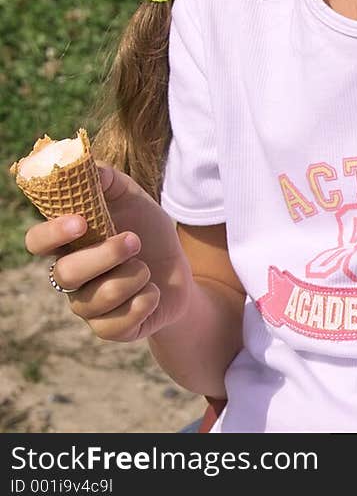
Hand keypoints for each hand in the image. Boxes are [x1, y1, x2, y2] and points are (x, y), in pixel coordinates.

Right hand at [24, 163, 194, 342]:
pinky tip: (153, 292)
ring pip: (93, 300)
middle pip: (65, 273)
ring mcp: (88, 306)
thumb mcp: (133, 197)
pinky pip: (115, 325)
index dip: (51, 233)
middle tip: (133, 240)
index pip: (37, 241)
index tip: (80, 222)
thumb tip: (87, 166)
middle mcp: (71, 276)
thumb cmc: (147, 231)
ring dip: (130, 278)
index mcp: (70, 242)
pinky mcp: (110, 329)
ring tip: (147, 268)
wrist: (179, 271)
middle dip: (103, 256)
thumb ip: (108, 180)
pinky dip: (143, 302)